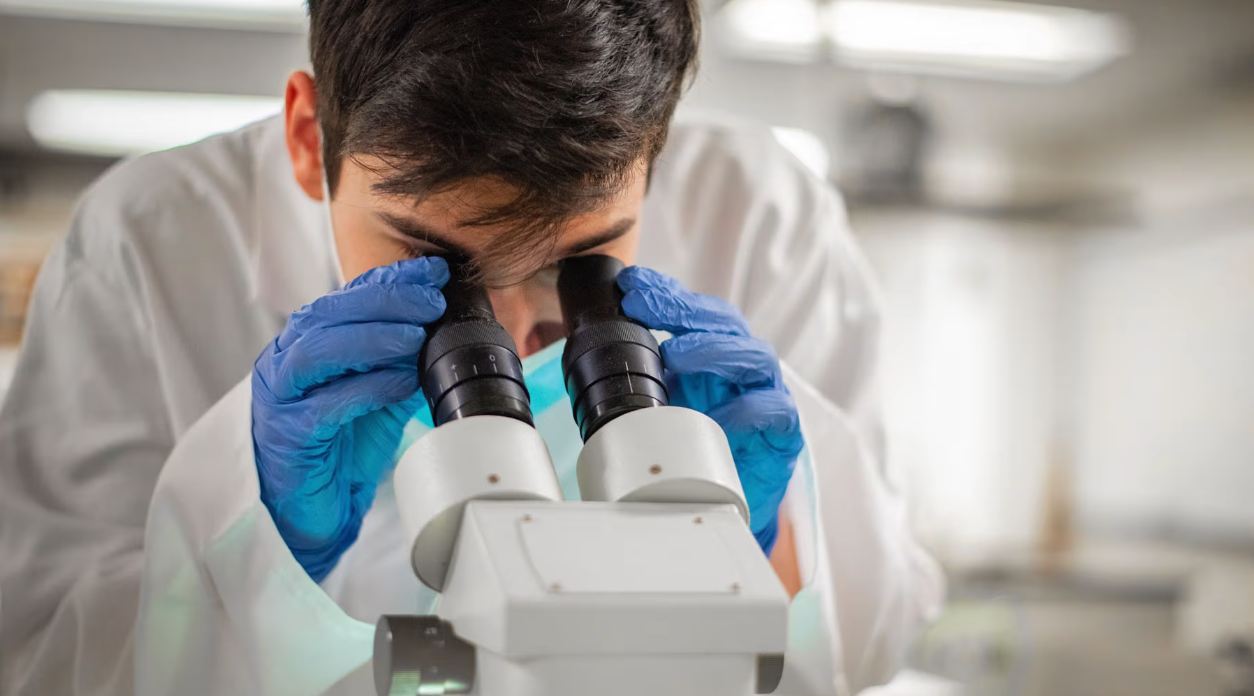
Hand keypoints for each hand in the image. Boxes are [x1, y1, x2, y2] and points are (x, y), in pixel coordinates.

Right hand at [251, 258, 448, 581]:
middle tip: (432, 301)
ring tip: (417, 336)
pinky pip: (325, 404)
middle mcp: (286, 360)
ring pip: (318, 350)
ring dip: (373, 337)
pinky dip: (367, 387)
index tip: (435, 272)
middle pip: (329, 314)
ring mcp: (281, 397)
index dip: (391, 279)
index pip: (347, 297)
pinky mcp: (287, 435)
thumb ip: (404, 359)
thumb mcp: (381, 390)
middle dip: (385, 300)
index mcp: (307, 342)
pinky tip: (401, 381)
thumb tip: (448, 327)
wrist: (314, 511)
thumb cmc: (342, 446)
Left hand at [618, 266, 802, 554]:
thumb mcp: (660, 408)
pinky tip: (719, 415)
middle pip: (725, 323)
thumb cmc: (695, 449)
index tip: (629, 285)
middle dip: (683, 310)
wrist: (726, 504)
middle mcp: (741, 367)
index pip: (693, 311)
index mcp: (711, 354)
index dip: (666, 293)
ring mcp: (767, 395)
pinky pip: (774, 411)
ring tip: (677, 354)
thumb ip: (640, 381)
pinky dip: (748, 409)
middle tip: (643, 306)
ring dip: (714, 350)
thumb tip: (591, 356)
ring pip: (754, 356)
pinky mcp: (784, 432)